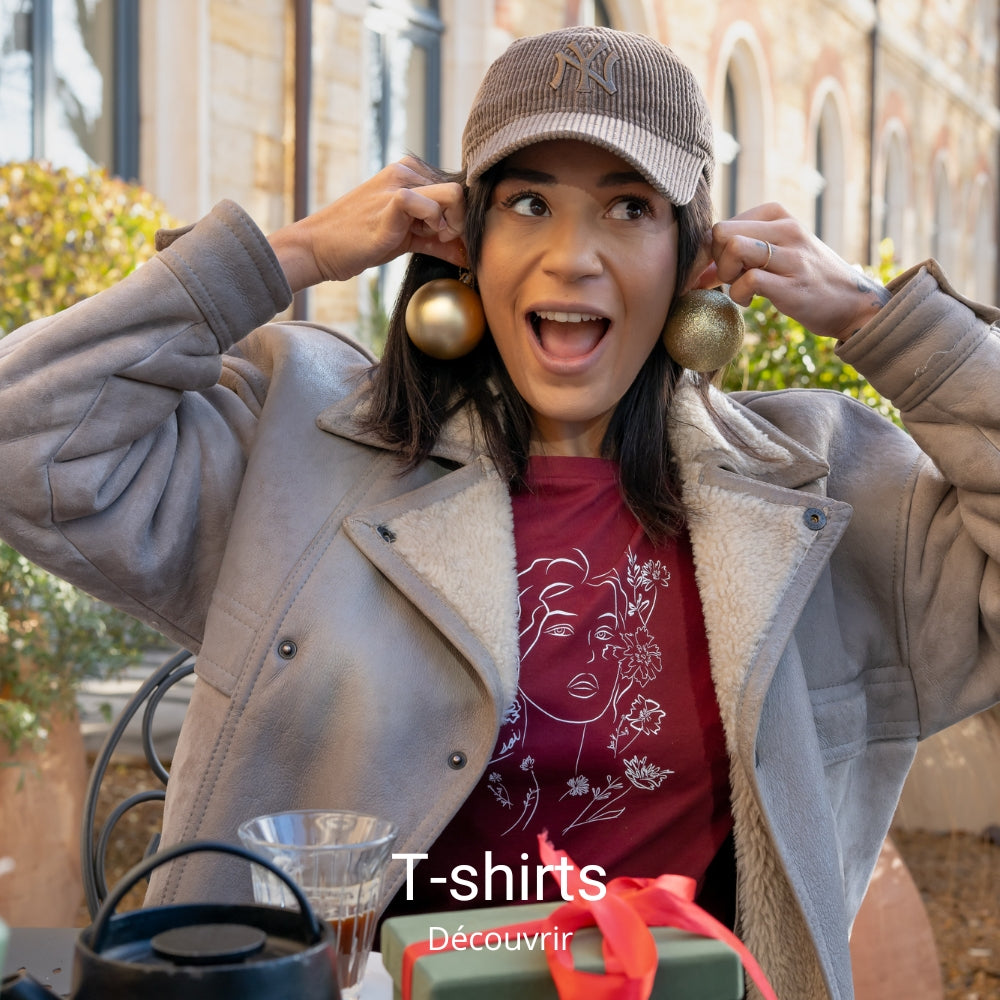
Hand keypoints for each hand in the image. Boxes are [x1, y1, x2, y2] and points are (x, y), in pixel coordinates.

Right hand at [267, 157, 467, 291]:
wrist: (321, 247)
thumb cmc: (361, 242)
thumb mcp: (407, 239)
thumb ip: (438, 242)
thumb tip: (469, 255)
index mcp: (410, 173)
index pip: (457, 189)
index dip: (460, 217)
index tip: (447, 239)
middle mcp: (407, 171)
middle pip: (461, 191)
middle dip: (460, 222)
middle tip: (440, 240)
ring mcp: (399, 181)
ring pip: (454, 195)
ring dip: (451, 224)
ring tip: (428, 238)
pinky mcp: (393, 199)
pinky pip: (431, 205)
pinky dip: (435, 226)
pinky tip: (419, 237)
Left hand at [693, 203, 890, 341]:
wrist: (851, 303)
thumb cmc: (804, 279)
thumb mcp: (775, 254)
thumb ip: (738, 255)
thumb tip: (698, 271)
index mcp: (777, 214)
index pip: (722, 224)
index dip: (711, 253)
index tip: (721, 272)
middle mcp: (786, 228)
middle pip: (720, 232)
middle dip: (714, 262)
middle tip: (730, 279)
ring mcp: (791, 255)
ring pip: (733, 249)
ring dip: (725, 276)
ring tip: (740, 288)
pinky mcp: (792, 284)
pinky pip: (747, 280)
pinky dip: (739, 295)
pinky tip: (751, 301)